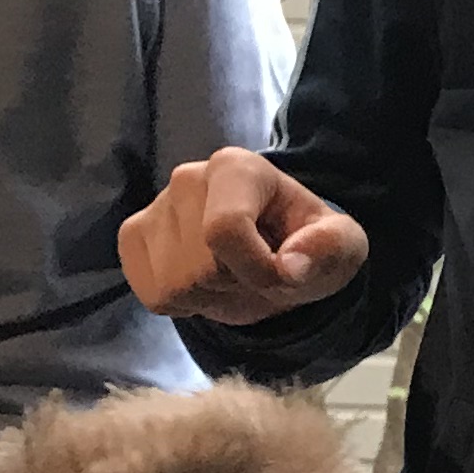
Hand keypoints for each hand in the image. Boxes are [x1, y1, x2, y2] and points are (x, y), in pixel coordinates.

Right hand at [120, 150, 369, 324]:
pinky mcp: (132, 238)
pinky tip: (207, 282)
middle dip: (238, 287)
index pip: (224, 230)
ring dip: (213, 298)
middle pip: (200, 268)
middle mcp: (187, 178)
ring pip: (174, 287)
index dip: (257, 270)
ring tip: (235, 277)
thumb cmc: (306, 243)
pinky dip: (185, 304)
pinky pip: (153, 296)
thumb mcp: (341, 246)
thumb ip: (330, 249)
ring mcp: (154, 207)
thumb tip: (292, 266)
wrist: (274, 250)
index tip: (285, 276)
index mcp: (237, 167)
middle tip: (259, 274)